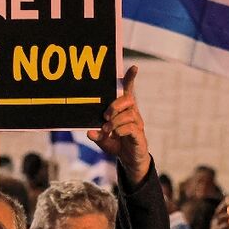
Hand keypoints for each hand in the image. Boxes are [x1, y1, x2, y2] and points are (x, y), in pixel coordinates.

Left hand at [87, 65, 149, 182]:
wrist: (129, 160)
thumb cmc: (116, 144)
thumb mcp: (102, 139)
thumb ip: (96, 135)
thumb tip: (89, 132)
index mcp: (124, 109)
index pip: (128, 91)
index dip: (131, 79)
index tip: (134, 67)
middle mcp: (133, 113)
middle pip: (128, 100)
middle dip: (115, 105)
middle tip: (105, 116)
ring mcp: (137, 124)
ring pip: (128, 114)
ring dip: (115, 121)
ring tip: (107, 129)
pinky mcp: (139, 135)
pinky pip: (131, 128)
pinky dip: (121, 130)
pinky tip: (116, 134)